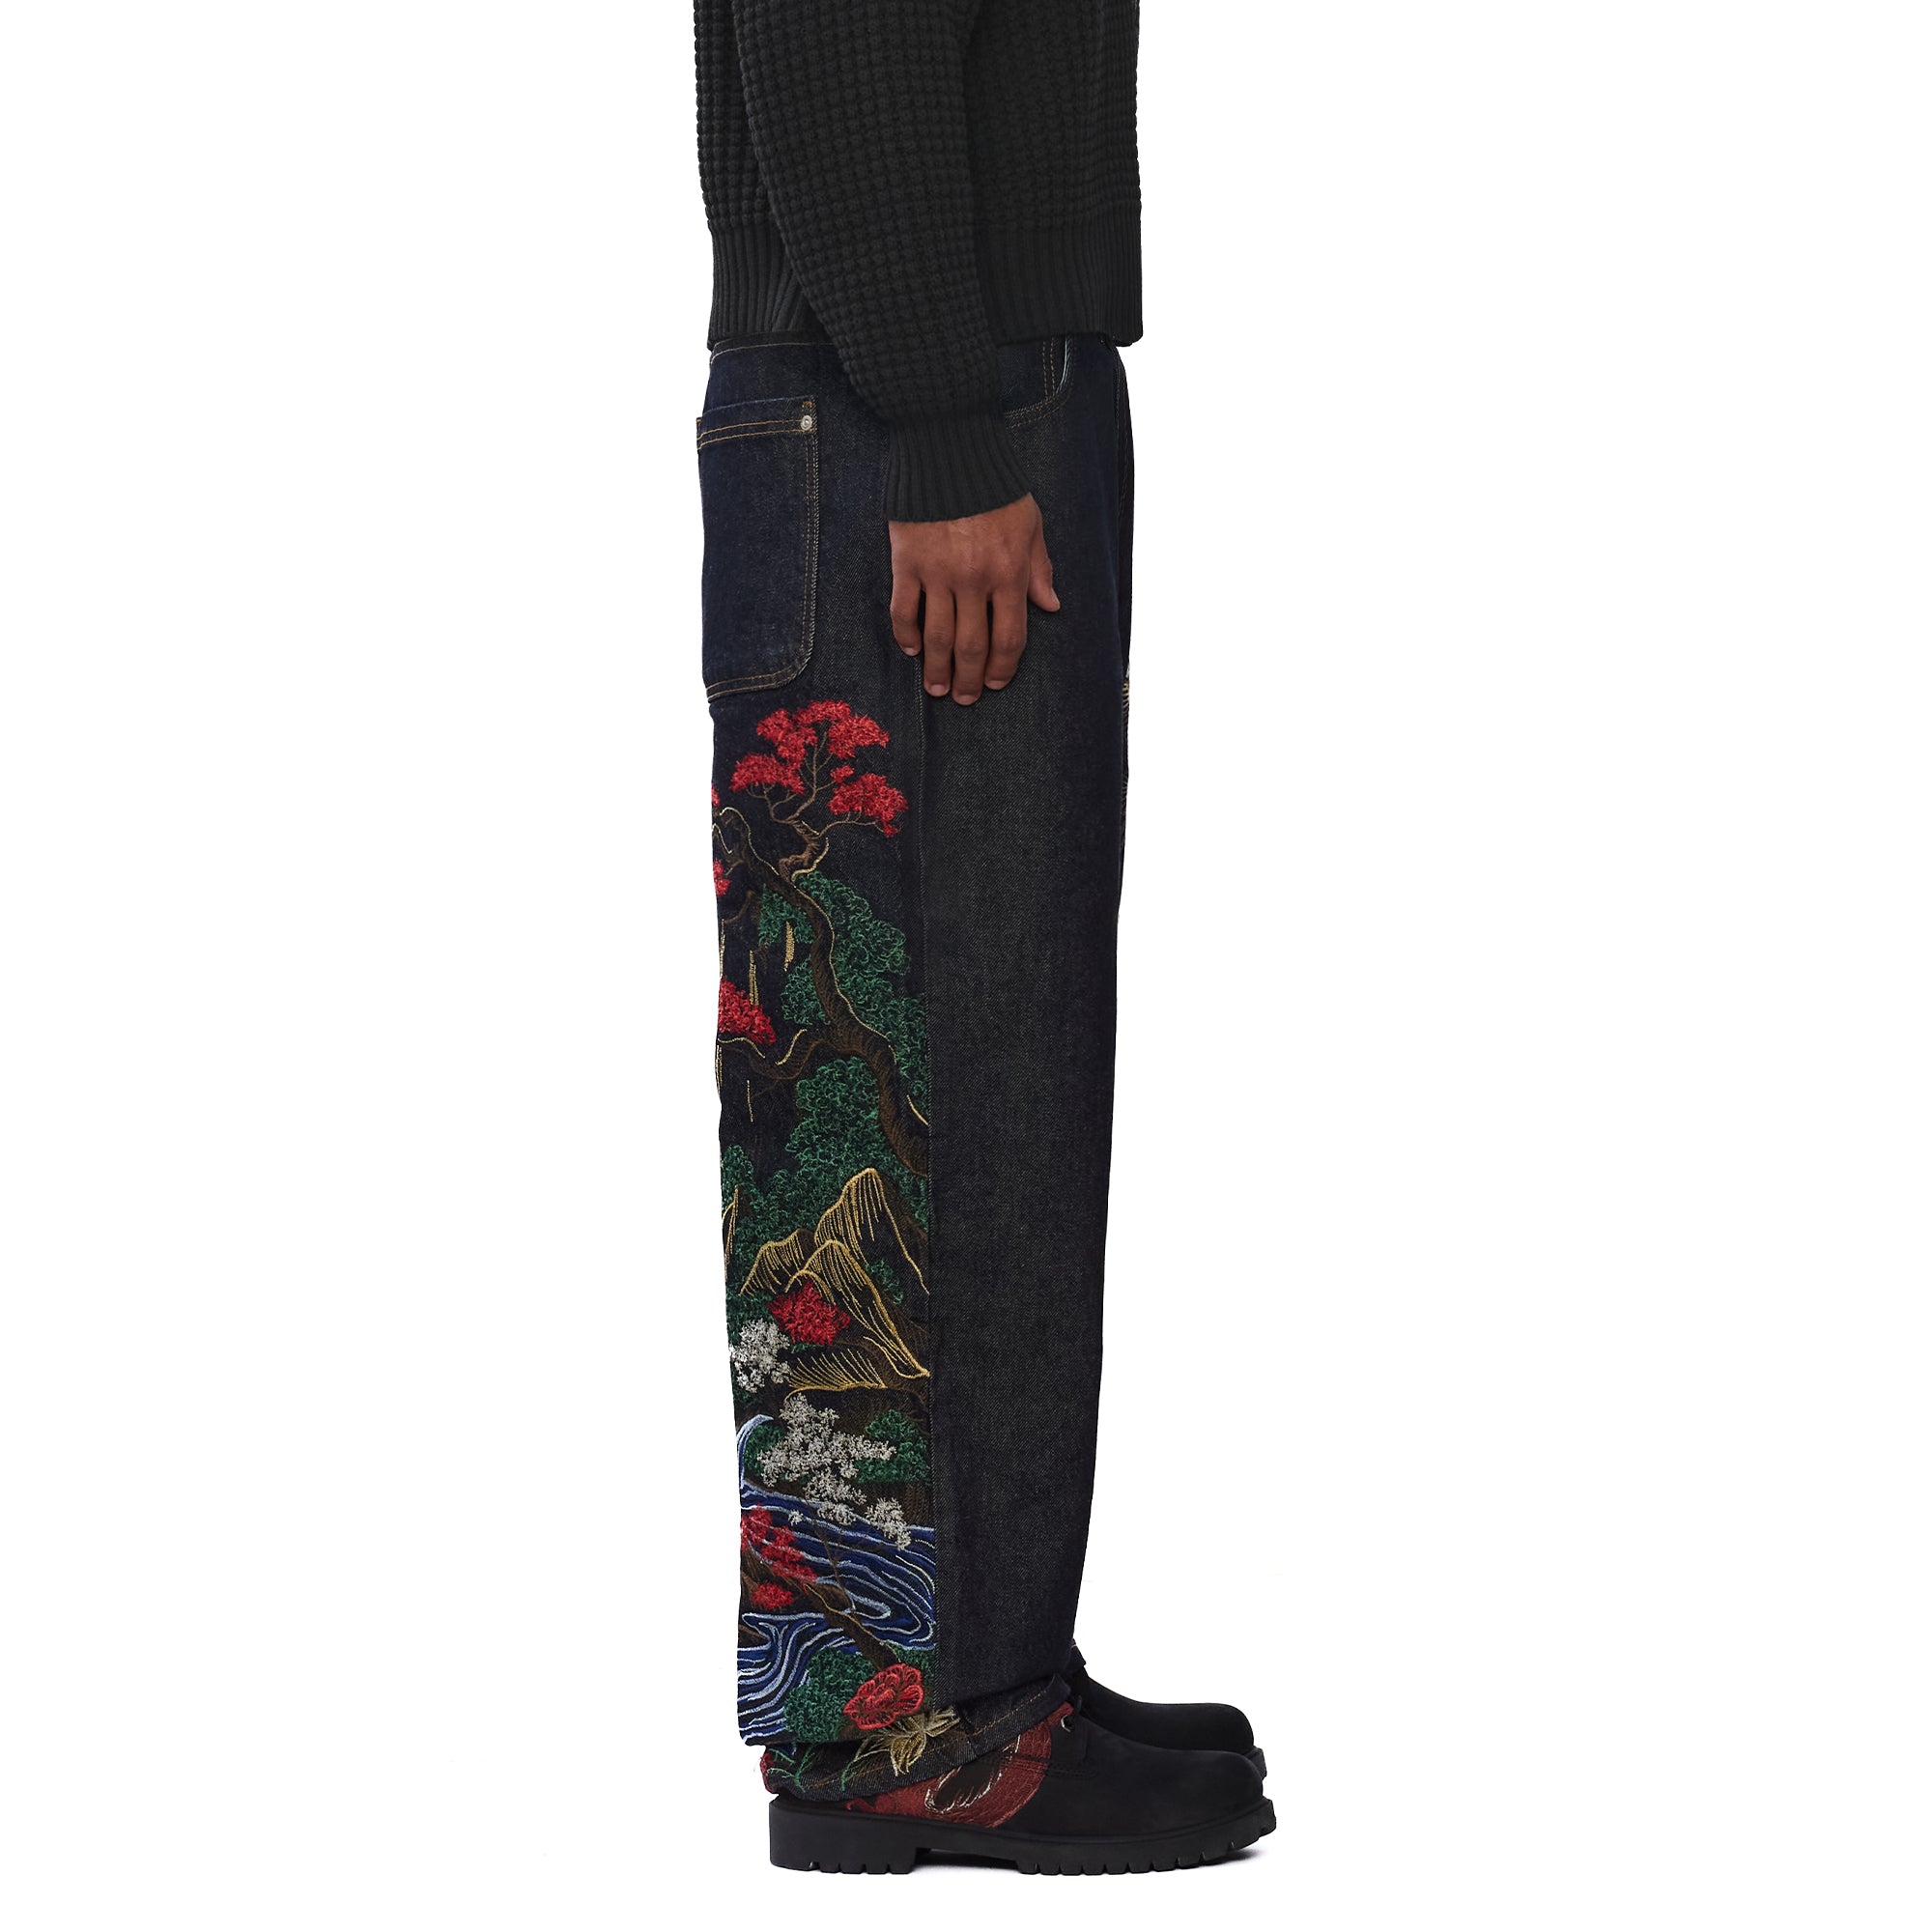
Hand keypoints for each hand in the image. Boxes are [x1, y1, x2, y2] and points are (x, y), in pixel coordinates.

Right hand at [889, 495, 1058, 704]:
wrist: (951, 449)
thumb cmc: (996, 487)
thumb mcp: (1031, 524)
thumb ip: (1039, 568)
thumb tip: (1050, 606)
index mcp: (1009, 572)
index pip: (1010, 637)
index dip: (1003, 667)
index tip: (995, 683)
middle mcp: (975, 579)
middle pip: (973, 646)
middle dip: (968, 679)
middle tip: (963, 699)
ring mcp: (938, 573)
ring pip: (938, 636)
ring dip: (937, 669)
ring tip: (936, 689)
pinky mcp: (907, 562)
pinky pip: (904, 610)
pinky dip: (907, 635)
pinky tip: (912, 650)